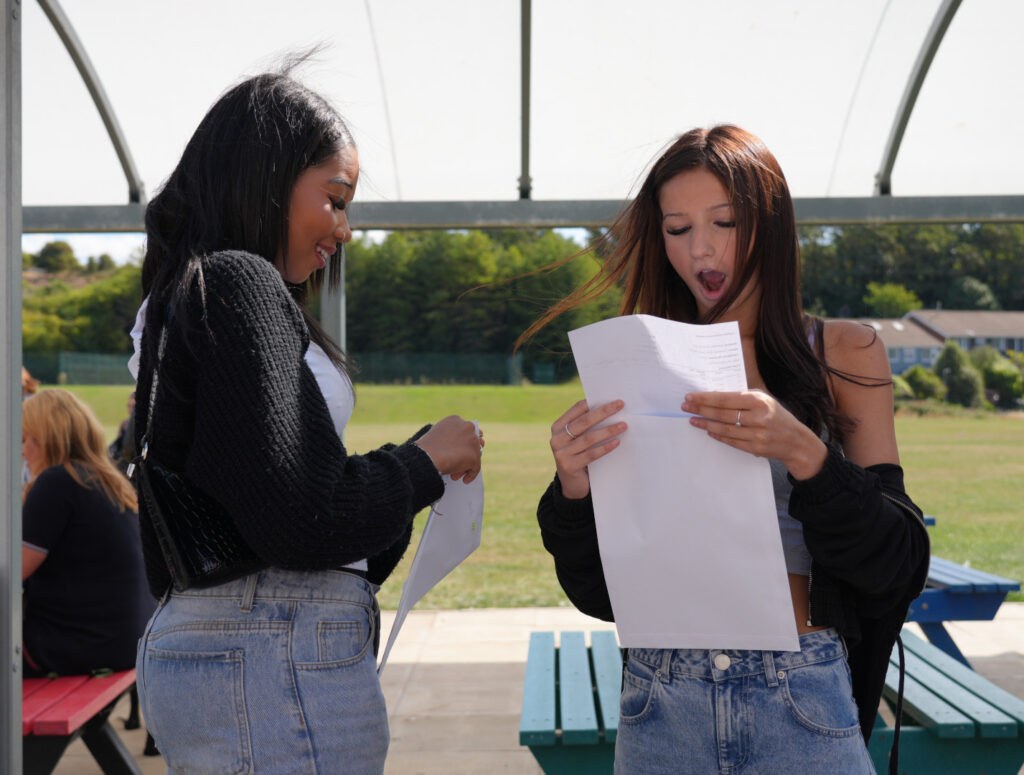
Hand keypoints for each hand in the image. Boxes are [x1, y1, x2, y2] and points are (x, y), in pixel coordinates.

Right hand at [415, 416, 483, 483]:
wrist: (425, 457)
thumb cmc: (425, 449)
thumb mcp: (436, 436)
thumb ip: (448, 438)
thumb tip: (457, 450)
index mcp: (455, 419)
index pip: (466, 429)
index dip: (464, 441)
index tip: (462, 449)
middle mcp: (467, 426)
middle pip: (473, 442)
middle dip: (467, 453)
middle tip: (462, 462)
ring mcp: (472, 441)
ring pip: (474, 455)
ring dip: (466, 465)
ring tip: (456, 474)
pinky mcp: (474, 456)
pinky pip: (475, 468)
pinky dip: (471, 474)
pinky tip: (465, 480)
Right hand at [551, 399, 626, 499]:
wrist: (571, 484)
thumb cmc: (578, 455)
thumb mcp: (577, 439)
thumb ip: (585, 425)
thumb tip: (608, 407)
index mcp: (558, 427)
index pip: (577, 409)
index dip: (594, 403)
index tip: (612, 399)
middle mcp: (556, 438)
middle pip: (584, 422)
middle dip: (604, 412)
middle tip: (620, 405)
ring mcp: (561, 453)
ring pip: (589, 438)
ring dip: (608, 430)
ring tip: (623, 425)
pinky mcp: (569, 466)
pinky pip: (591, 454)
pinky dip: (605, 447)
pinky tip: (616, 442)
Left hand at [682, 390, 826, 478]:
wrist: (796, 441)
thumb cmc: (776, 416)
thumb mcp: (764, 400)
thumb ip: (743, 397)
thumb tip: (714, 395)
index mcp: (759, 401)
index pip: (725, 399)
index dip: (705, 398)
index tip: (691, 396)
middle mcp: (758, 417)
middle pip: (722, 413)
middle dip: (701, 410)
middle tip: (686, 407)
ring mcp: (757, 434)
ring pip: (724, 428)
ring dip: (705, 424)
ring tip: (692, 419)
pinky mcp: (755, 448)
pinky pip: (731, 441)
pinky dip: (718, 435)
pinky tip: (708, 430)